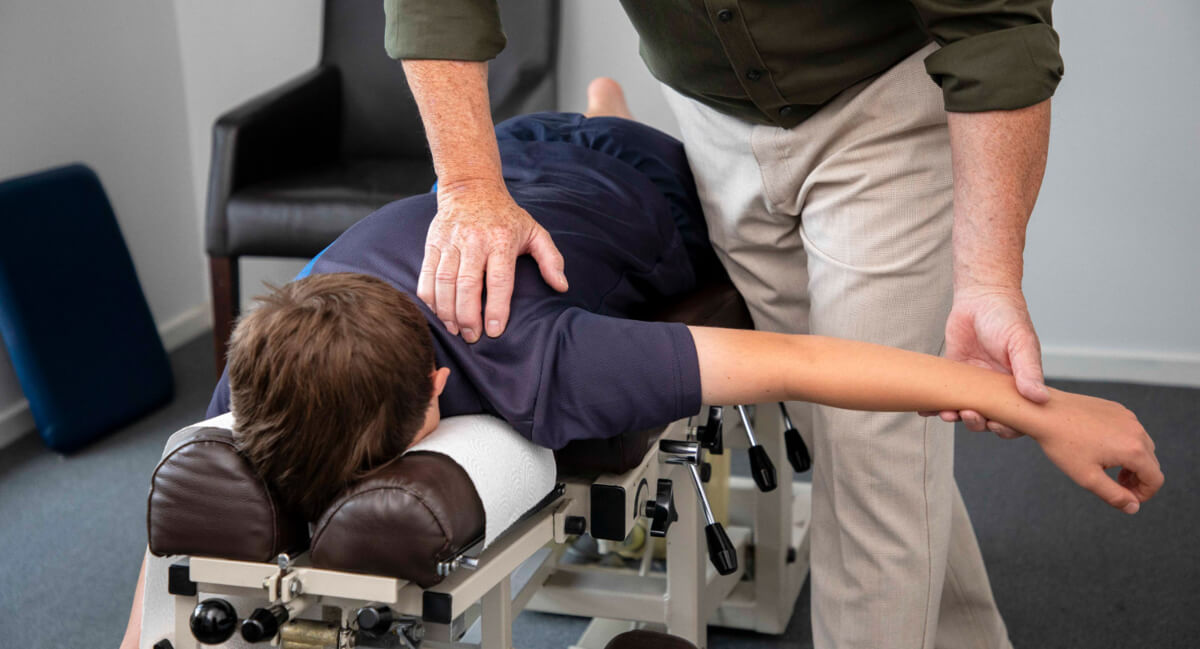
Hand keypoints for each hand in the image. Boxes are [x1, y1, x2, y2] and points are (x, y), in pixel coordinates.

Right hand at [418, 181, 567, 341]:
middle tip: (472, 336)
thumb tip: (561, 286)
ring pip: (444, 281)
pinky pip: (426, 274)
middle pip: (467, 284)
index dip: (496, 308)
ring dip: (447, 310)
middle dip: (468, 316)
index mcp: (501, 241)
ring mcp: (451, 241)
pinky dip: (429, 296)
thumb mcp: (535, 232)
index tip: (494, 331)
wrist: (472, 187)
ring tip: (455, 329)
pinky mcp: (433, 243)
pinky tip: (438, 312)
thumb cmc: (506, 216)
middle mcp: (474, 241)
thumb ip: (551, 259)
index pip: (499, 280)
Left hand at [922, 285, 1047, 437]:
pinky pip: (943, 394)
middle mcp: (995, 388)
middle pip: (987, 419)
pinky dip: (933, 405)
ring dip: (955, 417)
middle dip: (978, 423)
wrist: (981, 297)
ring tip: (947, 413)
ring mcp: (973, 383)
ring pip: (964, 410)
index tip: (996, 425)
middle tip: (968, 414)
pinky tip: (925, 410)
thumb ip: (1029, 370)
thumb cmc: (1007, 317)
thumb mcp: (1022, 343)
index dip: (1007, 428)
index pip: (1015, 417)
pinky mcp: (954, 374)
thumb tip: (1040, 398)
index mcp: (1017, 385)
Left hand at [1026, 388, 1162, 513]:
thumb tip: (1133, 507)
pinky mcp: (1116, 409)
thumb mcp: (1088, 478)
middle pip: (1151, 463)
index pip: (1155, 479)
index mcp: (1134, 449)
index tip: (1126, 498)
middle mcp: (1136, 430)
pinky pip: (1130, 430)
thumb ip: (1114, 496)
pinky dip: (1124, 444)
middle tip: (1116, 485)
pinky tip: (1100, 448)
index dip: (1144, 494)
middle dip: (1138, 479)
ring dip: (1133, 462)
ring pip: (1142, 446)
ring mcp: (1127, 417)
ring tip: (1108, 468)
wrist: (1044, 412)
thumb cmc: (1063, 444)